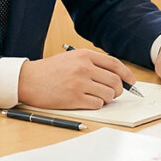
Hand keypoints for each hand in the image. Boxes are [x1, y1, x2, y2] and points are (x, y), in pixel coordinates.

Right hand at [17, 49, 136, 109]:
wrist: (28, 80)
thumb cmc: (50, 70)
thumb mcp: (72, 58)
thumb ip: (92, 63)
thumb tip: (115, 76)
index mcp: (85, 55)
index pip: (115, 64)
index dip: (127, 74)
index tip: (132, 82)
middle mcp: (84, 67)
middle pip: (115, 81)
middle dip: (118, 90)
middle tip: (113, 93)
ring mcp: (79, 83)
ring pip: (108, 94)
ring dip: (107, 98)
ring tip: (97, 97)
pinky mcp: (74, 98)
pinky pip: (97, 104)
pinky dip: (97, 105)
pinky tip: (88, 102)